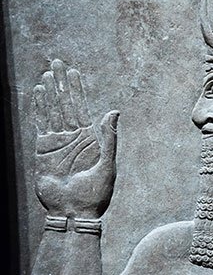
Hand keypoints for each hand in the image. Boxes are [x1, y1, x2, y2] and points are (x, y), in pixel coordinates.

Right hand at [33, 59, 118, 218]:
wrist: (74, 211)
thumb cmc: (95, 193)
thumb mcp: (107, 164)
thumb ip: (109, 138)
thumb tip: (113, 111)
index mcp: (91, 139)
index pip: (83, 108)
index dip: (77, 90)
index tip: (73, 73)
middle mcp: (74, 137)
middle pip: (66, 104)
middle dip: (62, 84)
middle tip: (57, 63)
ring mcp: (58, 142)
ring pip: (52, 111)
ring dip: (49, 93)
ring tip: (47, 74)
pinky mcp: (44, 150)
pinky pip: (40, 125)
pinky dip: (38, 109)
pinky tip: (37, 95)